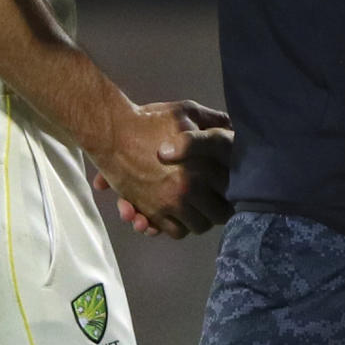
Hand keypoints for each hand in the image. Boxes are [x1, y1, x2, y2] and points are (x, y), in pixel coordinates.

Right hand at [92, 101, 232, 238]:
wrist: (113, 132)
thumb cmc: (150, 120)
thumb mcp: (185, 112)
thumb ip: (212, 120)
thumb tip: (232, 124)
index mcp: (201, 166)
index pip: (230, 190)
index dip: (232, 189)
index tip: (228, 186)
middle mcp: (188, 189)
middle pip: (218, 214)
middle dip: (218, 209)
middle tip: (215, 201)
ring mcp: (169, 204)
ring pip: (197, 227)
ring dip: (199, 220)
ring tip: (196, 208)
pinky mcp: (151, 212)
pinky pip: (174, 232)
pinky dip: (178, 227)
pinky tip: (178, 214)